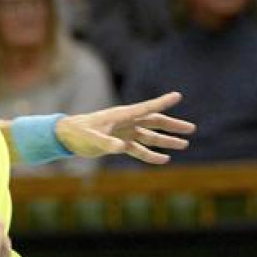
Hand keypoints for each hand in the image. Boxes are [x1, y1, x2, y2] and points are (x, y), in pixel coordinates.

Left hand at [55, 92, 195, 163]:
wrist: (66, 136)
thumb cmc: (77, 132)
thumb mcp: (91, 138)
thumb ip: (106, 142)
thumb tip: (122, 147)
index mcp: (121, 115)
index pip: (146, 108)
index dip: (162, 102)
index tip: (178, 96)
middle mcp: (126, 122)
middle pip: (155, 122)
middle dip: (173, 126)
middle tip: (191, 129)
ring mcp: (124, 132)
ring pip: (150, 136)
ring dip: (166, 141)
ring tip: (184, 144)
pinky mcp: (120, 143)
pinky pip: (139, 149)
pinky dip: (151, 155)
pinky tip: (164, 159)